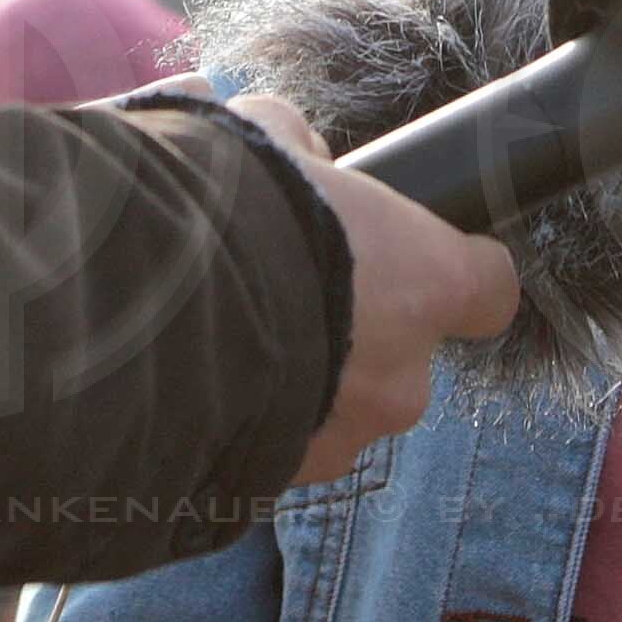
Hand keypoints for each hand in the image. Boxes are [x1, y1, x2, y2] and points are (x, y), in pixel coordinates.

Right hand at [227, 90, 515, 488]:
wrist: (133, 315)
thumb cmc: (223, 213)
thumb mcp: (265, 139)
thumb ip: (301, 151)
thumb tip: (303, 160)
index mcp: (425, 284)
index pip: (488, 289)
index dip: (456, 272)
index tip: (419, 258)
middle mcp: (402, 378)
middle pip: (401, 359)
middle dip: (352, 332)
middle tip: (283, 289)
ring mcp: (342, 441)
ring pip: (338, 410)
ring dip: (300, 379)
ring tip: (228, 334)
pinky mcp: (277, 482)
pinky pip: (278, 445)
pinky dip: (250, 418)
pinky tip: (199, 377)